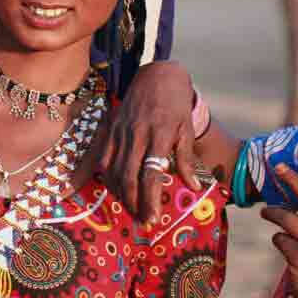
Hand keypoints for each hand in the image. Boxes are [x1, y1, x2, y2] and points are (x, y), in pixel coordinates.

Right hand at [98, 60, 200, 223]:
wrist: (156, 74)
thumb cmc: (175, 104)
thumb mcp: (186, 129)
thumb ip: (185, 159)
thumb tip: (193, 187)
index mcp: (158, 135)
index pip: (151, 174)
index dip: (150, 199)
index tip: (153, 219)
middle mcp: (136, 134)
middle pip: (129, 177)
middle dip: (134, 204)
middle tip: (142, 223)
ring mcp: (121, 131)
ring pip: (113, 170)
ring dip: (120, 194)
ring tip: (131, 210)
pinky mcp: (111, 128)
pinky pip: (104, 158)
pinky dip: (108, 177)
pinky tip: (116, 189)